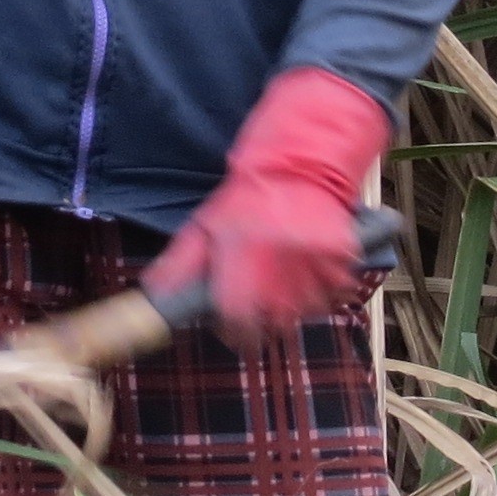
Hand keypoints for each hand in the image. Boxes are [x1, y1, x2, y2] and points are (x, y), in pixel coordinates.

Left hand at [149, 68, 391, 345]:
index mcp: (240, 256)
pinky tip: (310, 271)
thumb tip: (155, 294)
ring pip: (307, 312)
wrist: (298, 163)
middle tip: (263, 301)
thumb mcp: (204, 225)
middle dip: (266, 320)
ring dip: (297, 305)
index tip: (234, 330)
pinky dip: (326, 289)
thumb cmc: (247, 197)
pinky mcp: (341, 256)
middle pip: (275, 324)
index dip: (235, 332)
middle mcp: (278, 263)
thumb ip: (180, 263)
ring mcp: (313, 261)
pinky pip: (336, 293)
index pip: (237, 320)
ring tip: (287, 280)